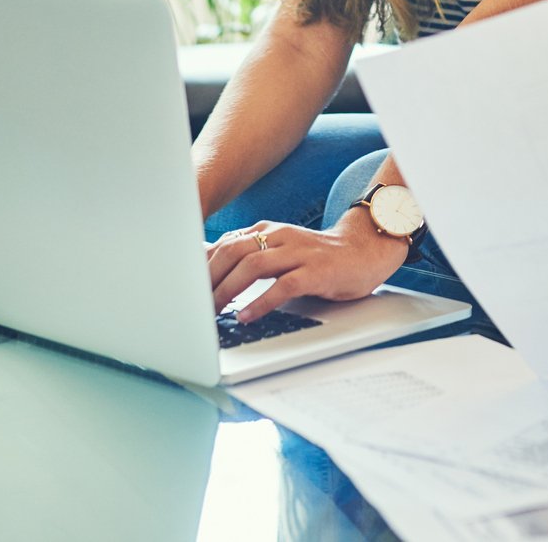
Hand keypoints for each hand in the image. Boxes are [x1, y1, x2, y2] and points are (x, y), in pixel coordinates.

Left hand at [206, 213, 409, 321]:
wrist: (364, 251)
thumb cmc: (318, 257)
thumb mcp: (280, 251)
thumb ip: (249, 256)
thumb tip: (207, 270)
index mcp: (268, 231)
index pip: (224, 244)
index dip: (201, 267)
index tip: (183, 288)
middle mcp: (280, 237)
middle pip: (233, 252)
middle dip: (208, 279)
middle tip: (192, 305)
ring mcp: (299, 253)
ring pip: (253, 266)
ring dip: (227, 290)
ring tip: (212, 311)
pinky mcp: (316, 271)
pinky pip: (284, 285)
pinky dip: (261, 302)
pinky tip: (247, 316)